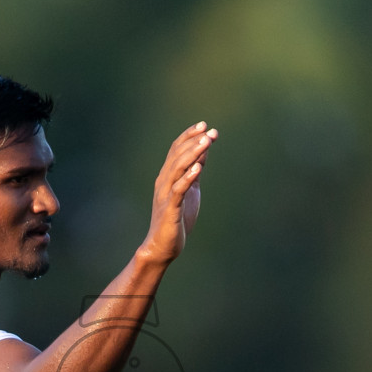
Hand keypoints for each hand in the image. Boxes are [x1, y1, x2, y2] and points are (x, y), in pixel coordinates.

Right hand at [139, 122, 217, 263]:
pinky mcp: (170, 209)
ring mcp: (165, 195)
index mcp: (167, 177)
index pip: (175, 150)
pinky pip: (178, 190)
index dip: (188, 136)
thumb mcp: (189, 191)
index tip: (203, 125)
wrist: (162, 246)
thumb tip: (204, 152)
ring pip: (177, 168)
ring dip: (193, 154)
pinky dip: (188, 177)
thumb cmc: (175, 219)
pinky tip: (199, 168)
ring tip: (206, 142)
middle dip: (194, 142)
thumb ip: (194, 172)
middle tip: (210, 132)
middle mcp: (163, 182)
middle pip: (177, 155)